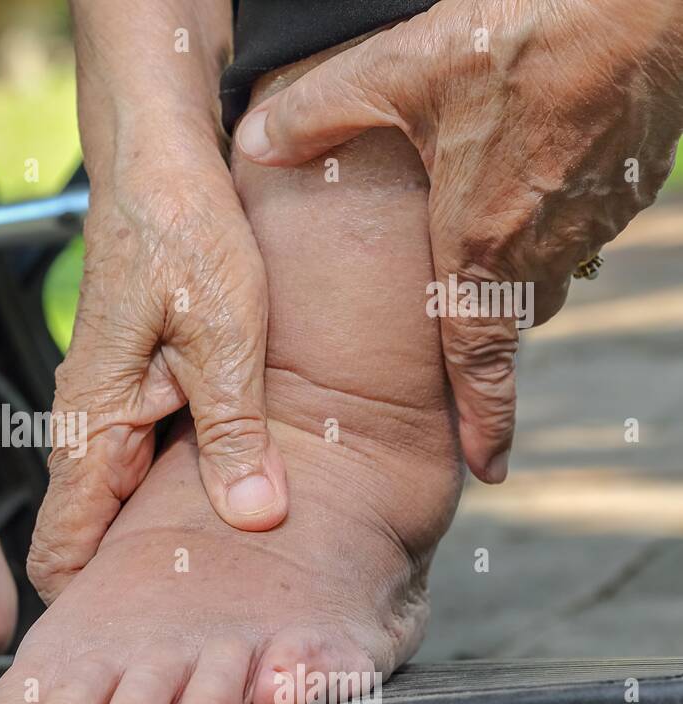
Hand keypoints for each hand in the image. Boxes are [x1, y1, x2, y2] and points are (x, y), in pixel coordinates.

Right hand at [27, 158, 287, 603]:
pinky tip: (224, 503)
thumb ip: (236, 434)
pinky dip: (168, 497)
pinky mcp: (128, 391)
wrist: (159, 168)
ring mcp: (104, 410)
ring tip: (213, 584)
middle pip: (85, 539)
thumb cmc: (181, 236)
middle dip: (127, 587)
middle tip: (191, 629)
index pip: (58, 548)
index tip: (129, 646)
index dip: (83, 607)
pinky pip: (136, 466)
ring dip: (152, 544)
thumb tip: (255, 515)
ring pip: (115, 505)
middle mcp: (85, 428)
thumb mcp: (227, 337)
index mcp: (93, 427)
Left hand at [236, 0, 682, 481]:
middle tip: (457, 337)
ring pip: (547, 271)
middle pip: (509, 314)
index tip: (486, 467)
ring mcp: (593, 214)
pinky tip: (530, 177)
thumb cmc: (518, 36)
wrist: (637, 0)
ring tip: (485, 248)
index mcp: (480, 241)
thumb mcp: (396, 72)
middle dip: (482, 330)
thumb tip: (255, 139)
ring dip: (515, 272)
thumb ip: (317, 114)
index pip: (480, 359)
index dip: (484, 420)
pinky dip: (551, 220)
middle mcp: (541, 243)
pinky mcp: (628, 180)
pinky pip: (581, 225)